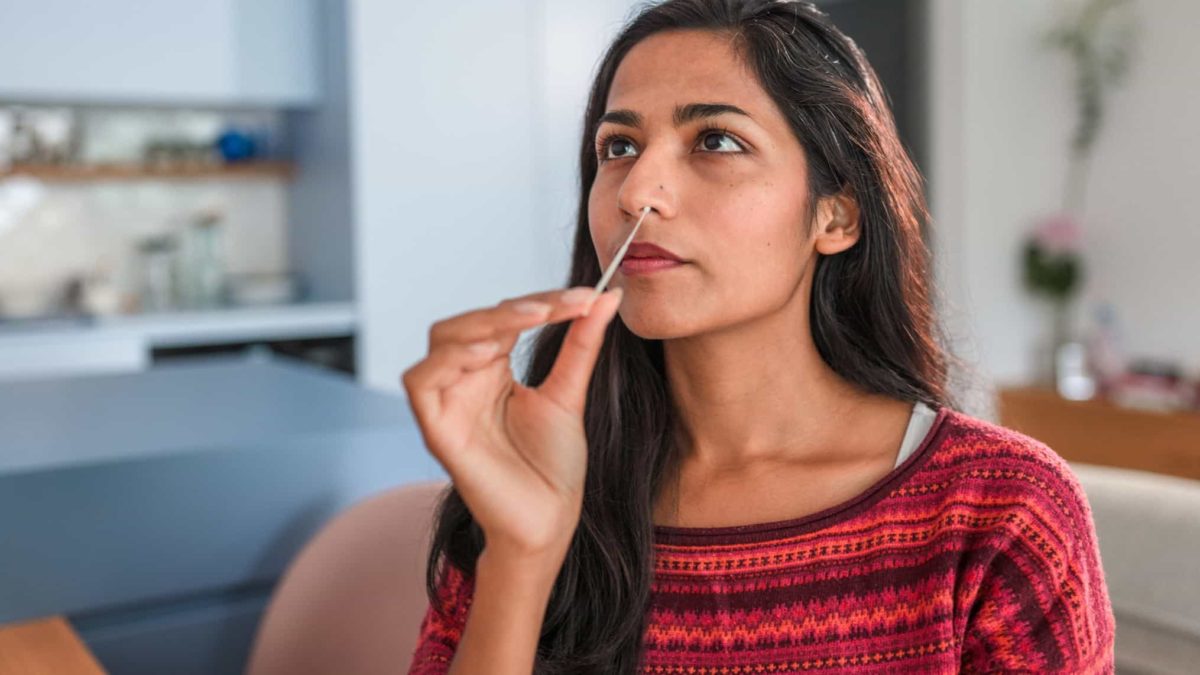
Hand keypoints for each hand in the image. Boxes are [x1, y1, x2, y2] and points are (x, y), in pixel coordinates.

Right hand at [402, 286, 623, 558]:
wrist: (551, 520)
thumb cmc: (554, 466)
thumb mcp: (569, 393)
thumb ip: (581, 344)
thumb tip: (606, 297)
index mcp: (491, 371)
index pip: (504, 318)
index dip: (541, 302)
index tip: (586, 297)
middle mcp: (463, 381)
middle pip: (469, 321)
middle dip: (513, 307)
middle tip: (561, 305)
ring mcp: (447, 404)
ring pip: (443, 340)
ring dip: (485, 323)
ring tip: (531, 319)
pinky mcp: (436, 429)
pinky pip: (421, 381)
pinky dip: (448, 360)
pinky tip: (489, 353)